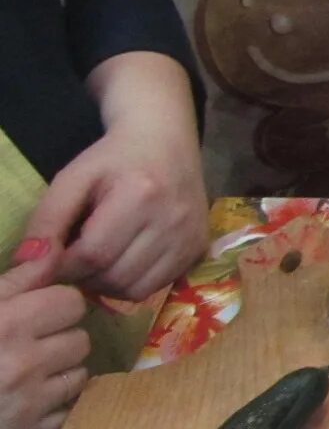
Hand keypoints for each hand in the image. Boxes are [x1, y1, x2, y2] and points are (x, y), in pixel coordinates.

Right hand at [0, 254, 89, 428]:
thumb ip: (14, 282)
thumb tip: (52, 249)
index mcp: (6, 325)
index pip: (70, 301)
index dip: (54, 306)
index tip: (35, 315)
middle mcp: (25, 362)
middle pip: (80, 338)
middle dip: (58, 340)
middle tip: (26, 348)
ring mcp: (30, 403)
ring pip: (79, 374)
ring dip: (58, 374)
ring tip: (25, 376)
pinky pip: (68, 411)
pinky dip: (52, 408)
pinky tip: (24, 405)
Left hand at [23, 53, 208, 300]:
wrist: (165, 139)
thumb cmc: (115, 158)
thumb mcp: (73, 178)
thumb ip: (48, 219)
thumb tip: (30, 265)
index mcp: (141, 194)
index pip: (92, 255)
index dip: (63, 266)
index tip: (54, 257)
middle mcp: (174, 218)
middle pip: (115, 276)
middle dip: (85, 277)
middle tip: (75, 259)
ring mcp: (191, 235)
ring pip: (137, 289)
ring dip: (108, 284)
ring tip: (98, 261)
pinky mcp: (200, 247)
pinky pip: (158, 286)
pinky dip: (134, 283)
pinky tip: (124, 261)